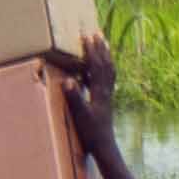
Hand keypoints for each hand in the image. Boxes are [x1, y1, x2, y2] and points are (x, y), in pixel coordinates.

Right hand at [66, 36, 122, 157]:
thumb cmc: (91, 133)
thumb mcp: (80, 116)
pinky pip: (110, 78)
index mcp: (99, 92)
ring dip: (106, 54)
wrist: (104, 146)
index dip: (90, 50)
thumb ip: (74, 98)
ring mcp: (109, 94)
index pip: (95, 66)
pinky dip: (107, 67)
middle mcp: (106, 90)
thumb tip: (68, 80)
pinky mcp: (108, 99)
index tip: (85, 36)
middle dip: (100, 47)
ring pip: (110, 69)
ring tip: (104, 42)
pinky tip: (104, 65)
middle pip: (105, 64)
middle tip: (96, 32)